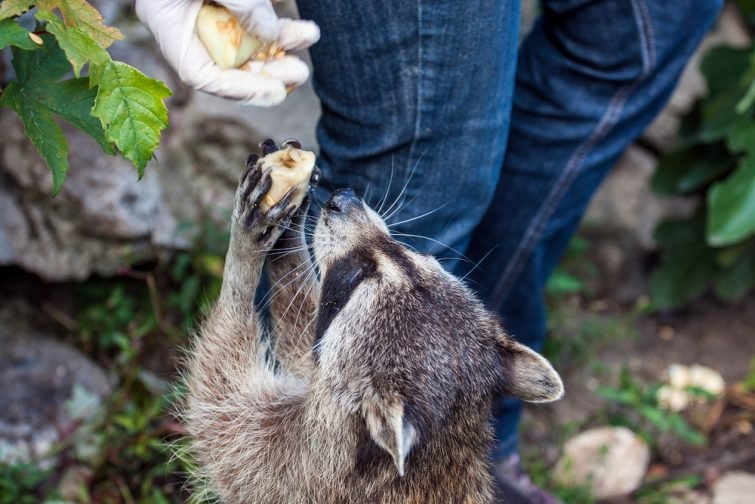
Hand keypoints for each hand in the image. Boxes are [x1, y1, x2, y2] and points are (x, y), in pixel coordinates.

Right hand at [135, 0, 319, 105]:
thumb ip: (242, 4)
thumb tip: (271, 35)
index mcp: (169, 23)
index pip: (202, 73)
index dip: (240, 88)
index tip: (275, 92)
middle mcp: (186, 22)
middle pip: (228, 64)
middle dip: (267, 70)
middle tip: (300, 73)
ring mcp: (206, 10)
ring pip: (246, 42)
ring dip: (280, 44)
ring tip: (310, 35)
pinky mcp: (225, 0)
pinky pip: (251, 21)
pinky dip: (276, 25)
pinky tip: (304, 27)